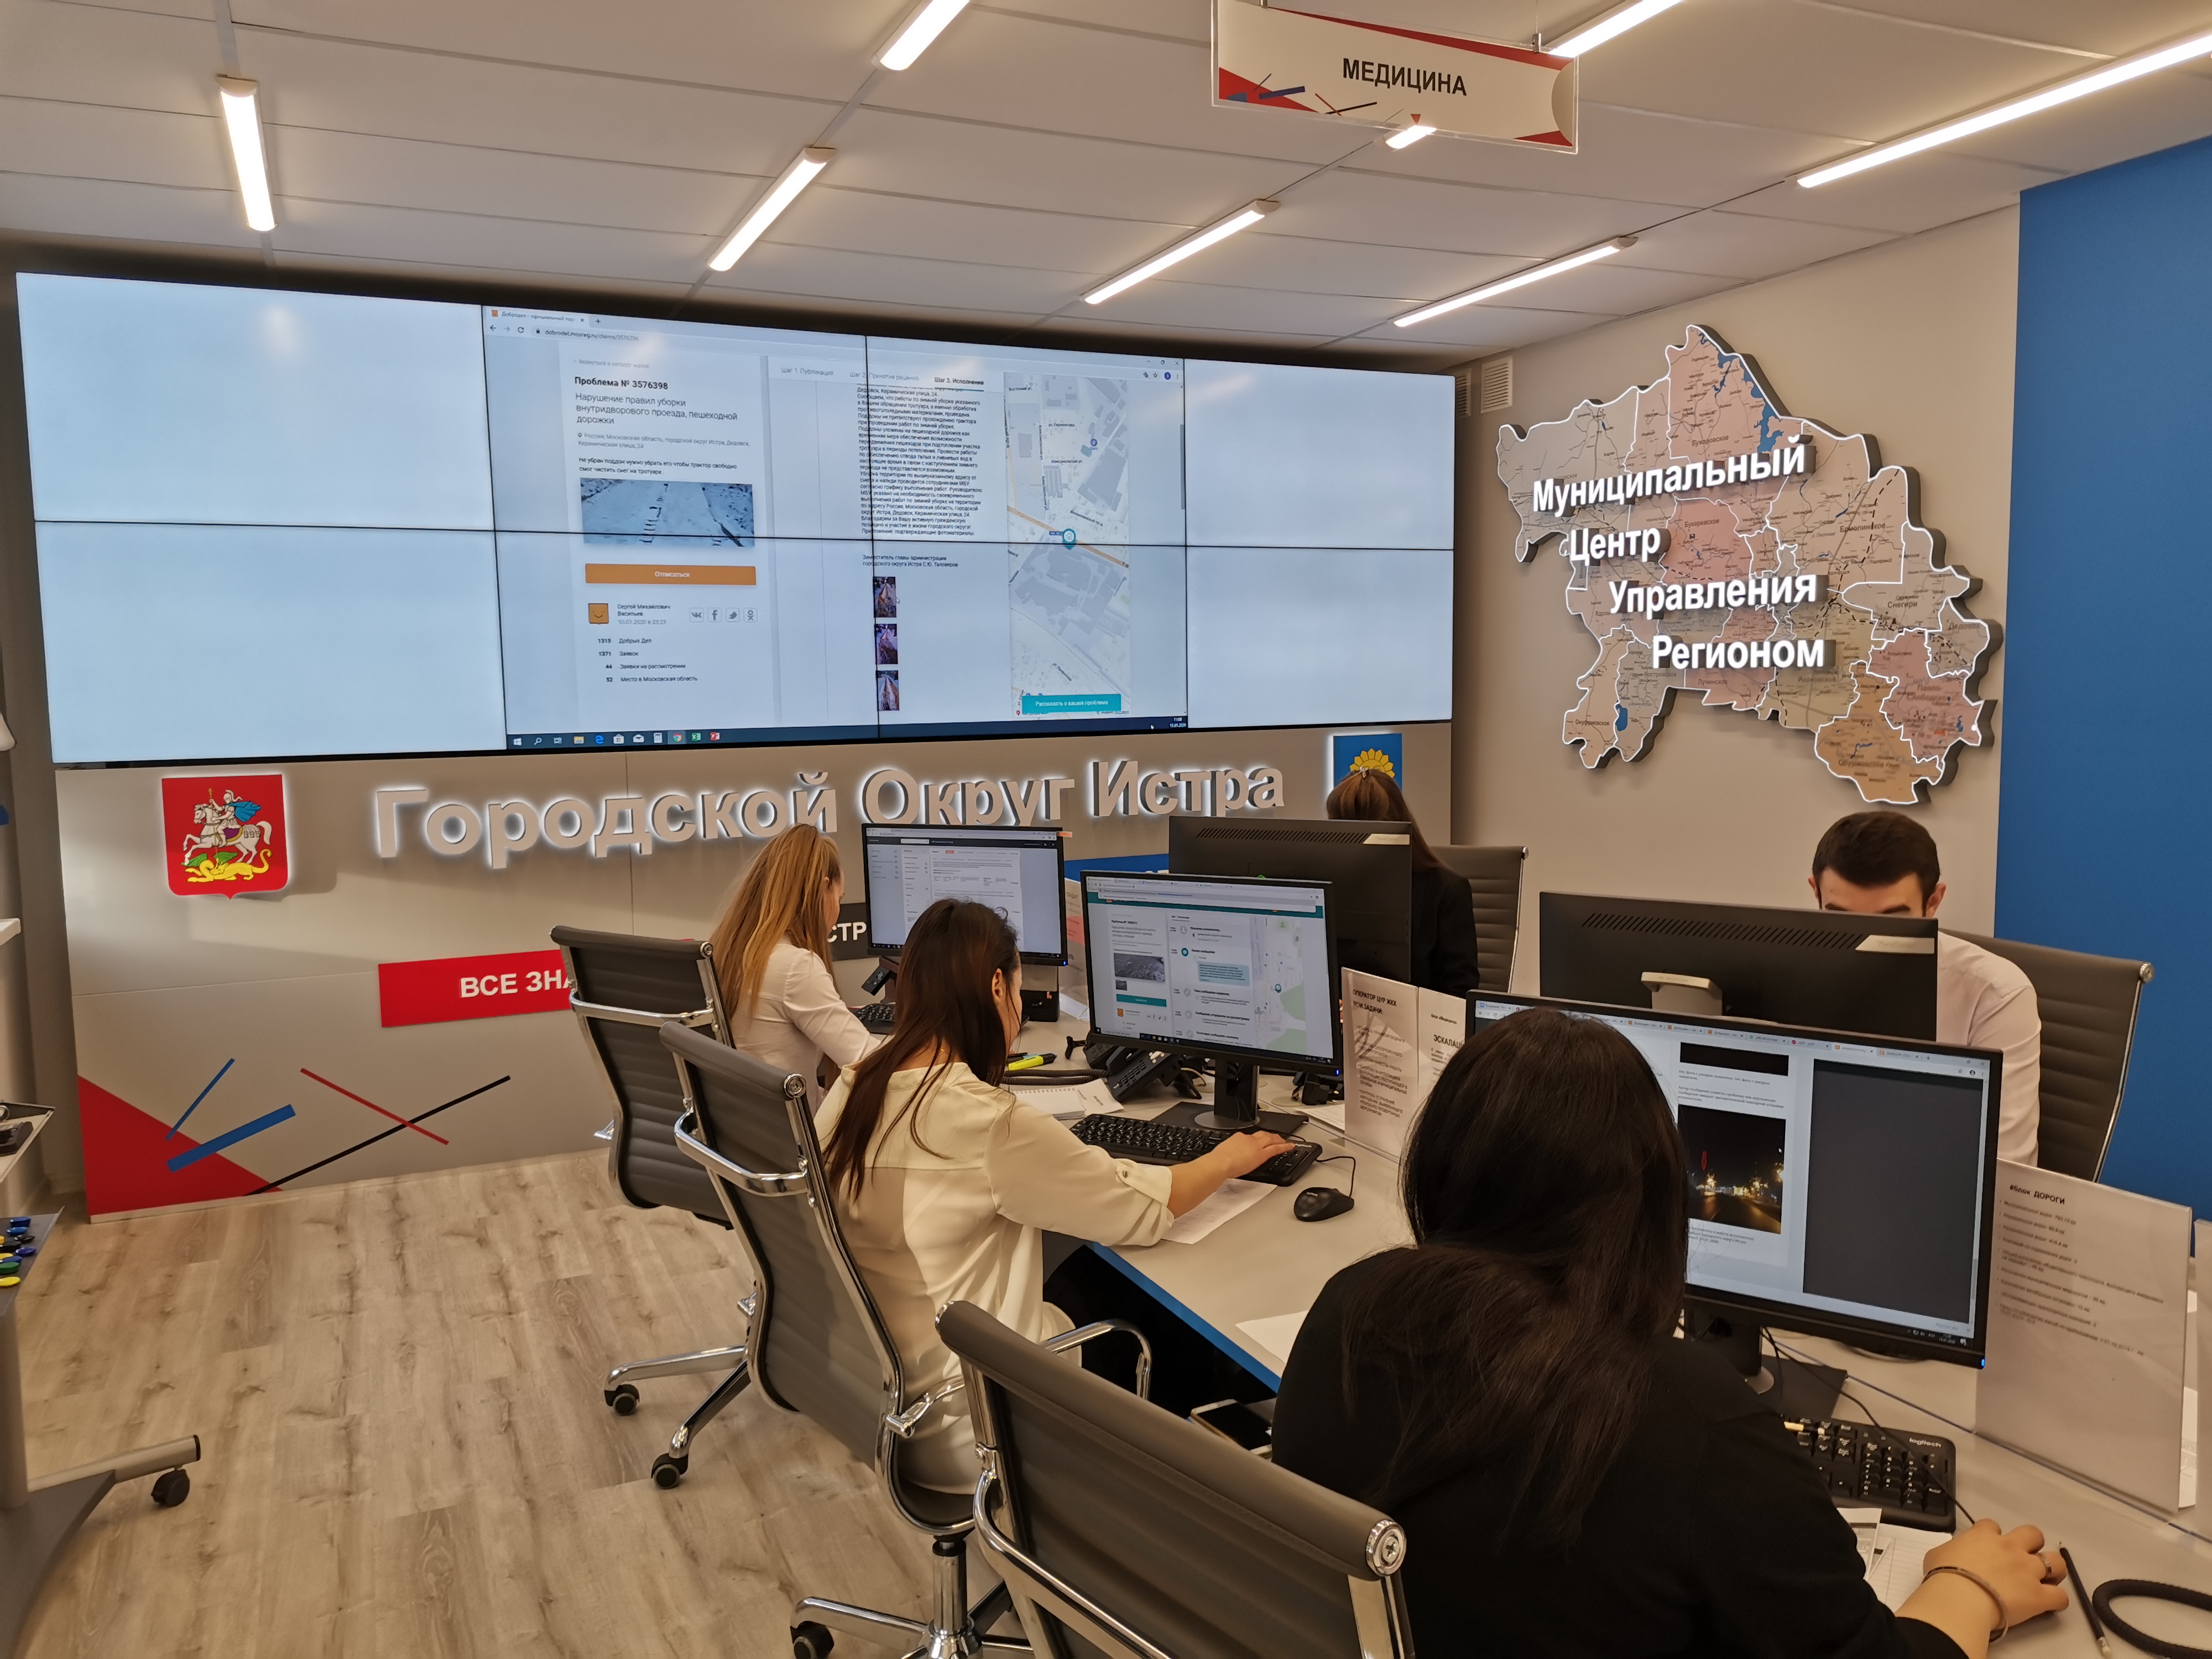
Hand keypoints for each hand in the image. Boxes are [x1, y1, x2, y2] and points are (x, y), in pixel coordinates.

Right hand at [1207, 1130, 1296, 1179]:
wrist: (1221, 1162)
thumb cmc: (1218, 1160)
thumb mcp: (1223, 1152)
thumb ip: (1229, 1153)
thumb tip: (1228, 1158)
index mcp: (1238, 1137)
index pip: (1250, 1137)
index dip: (1256, 1139)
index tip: (1258, 1142)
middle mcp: (1249, 1139)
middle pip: (1263, 1135)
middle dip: (1271, 1136)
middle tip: (1277, 1138)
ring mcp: (1256, 1146)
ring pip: (1271, 1139)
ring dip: (1279, 1140)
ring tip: (1285, 1141)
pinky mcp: (1262, 1154)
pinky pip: (1276, 1148)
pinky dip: (1284, 1147)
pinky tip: (1290, 1146)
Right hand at [1925, 1521, 2068, 1624]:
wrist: (1959, 1598)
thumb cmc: (1944, 1577)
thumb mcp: (1937, 1555)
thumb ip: (1952, 1550)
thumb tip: (1952, 1556)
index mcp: (1983, 1536)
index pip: (1992, 1526)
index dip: (1992, 1535)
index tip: (1989, 1547)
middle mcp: (2010, 1548)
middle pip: (2033, 1534)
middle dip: (2032, 1544)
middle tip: (2024, 1557)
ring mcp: (2027, 1571)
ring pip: (2056, 1561)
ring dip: (2054, 1569)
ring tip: (2048, 1578)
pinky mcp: (2038, 1595)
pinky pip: (2060, 1597)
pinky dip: (2057, 1600)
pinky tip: (2050, 1603)